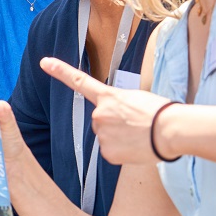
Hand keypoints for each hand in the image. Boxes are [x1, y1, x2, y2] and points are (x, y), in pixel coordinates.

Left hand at [40, 57, 175, 165]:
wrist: (170, 130)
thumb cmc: (161, 113)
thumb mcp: (137, 99)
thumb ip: (119, 107)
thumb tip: (118, 122)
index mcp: (108, 97)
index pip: (79, 81)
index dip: (60, 71)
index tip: (44, 62)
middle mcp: (99, 114)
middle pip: (101, 121)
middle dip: (115, 124)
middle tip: (137, 125)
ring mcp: (101, 133)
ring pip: (106, 137)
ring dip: (120, 138)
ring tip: (140, 135)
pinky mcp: (107, 152)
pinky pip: (111, 152)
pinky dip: (123, 152)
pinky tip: (136, 147)